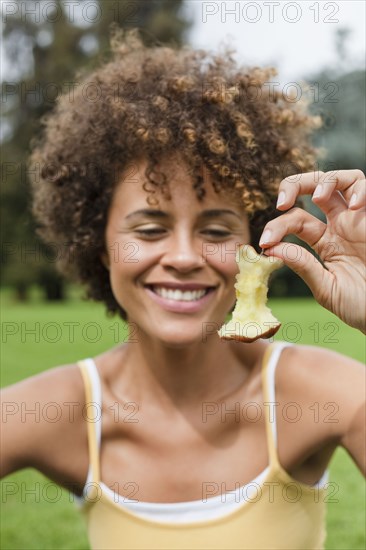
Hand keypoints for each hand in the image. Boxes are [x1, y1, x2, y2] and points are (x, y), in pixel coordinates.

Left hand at [259, 170, 365, 333]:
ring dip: (325, 180)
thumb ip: (303, 266)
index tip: (265, 242)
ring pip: (342, 180)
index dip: (277, 227)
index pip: (295, 220)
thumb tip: (271, 248)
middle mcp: (341, 225)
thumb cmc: (361, 306)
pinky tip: (354, 204)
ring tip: (318, 196)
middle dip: (294, 185)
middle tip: (281, 203)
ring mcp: (359, 219)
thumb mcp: (326, 288)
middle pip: (315, 188)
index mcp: (325, 241)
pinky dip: (360, 189)